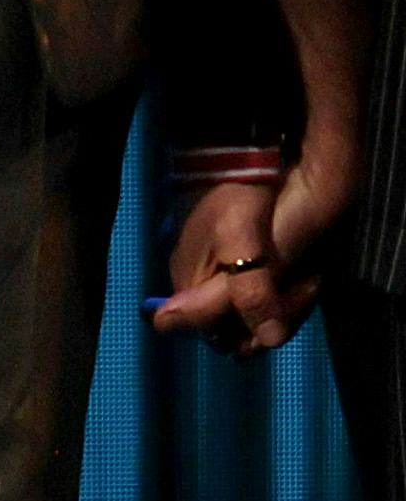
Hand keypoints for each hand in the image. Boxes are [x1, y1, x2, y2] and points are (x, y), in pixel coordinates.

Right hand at [146, 163, 332, 355]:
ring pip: (258, 314)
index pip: (213, 333)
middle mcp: (204, 285)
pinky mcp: (249, 264)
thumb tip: (267, 341)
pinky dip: (292, 290)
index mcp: (191, 285)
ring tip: (309, 276)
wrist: (260, 159)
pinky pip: (268, 296)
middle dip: (275, 315)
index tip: (276, 309)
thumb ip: (247, 295)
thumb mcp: (244, 245)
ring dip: (290, 302)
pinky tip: (307, 273)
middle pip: (237, 328)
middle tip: (303, 285)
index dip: (246, 331)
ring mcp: (227, 274)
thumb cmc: (244, 200)